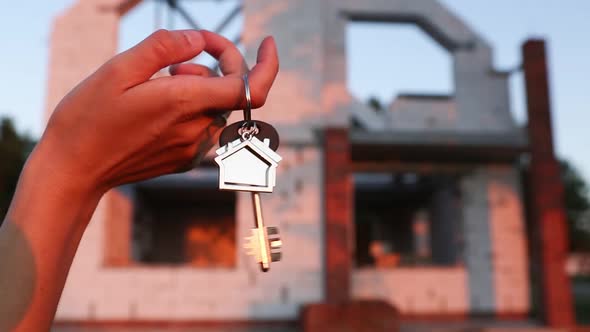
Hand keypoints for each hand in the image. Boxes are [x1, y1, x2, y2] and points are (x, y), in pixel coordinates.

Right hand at [35, 29, 277, 194]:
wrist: (73, 169)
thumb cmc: (88, 117)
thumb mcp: (118, 69)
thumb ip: (164, 49)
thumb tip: (199, 40)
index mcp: (183, 104)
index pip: (248, 86)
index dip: (265, 63)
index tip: (266, 42)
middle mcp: (196, 130)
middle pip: (233, 92)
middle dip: (217, 66)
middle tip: (174, 62)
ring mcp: (193, 150)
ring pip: (219, 109)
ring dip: (202, 88)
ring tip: (159, 86)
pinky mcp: (185, 161)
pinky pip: (206, 127)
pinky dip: (195, 109)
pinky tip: (160, 109)